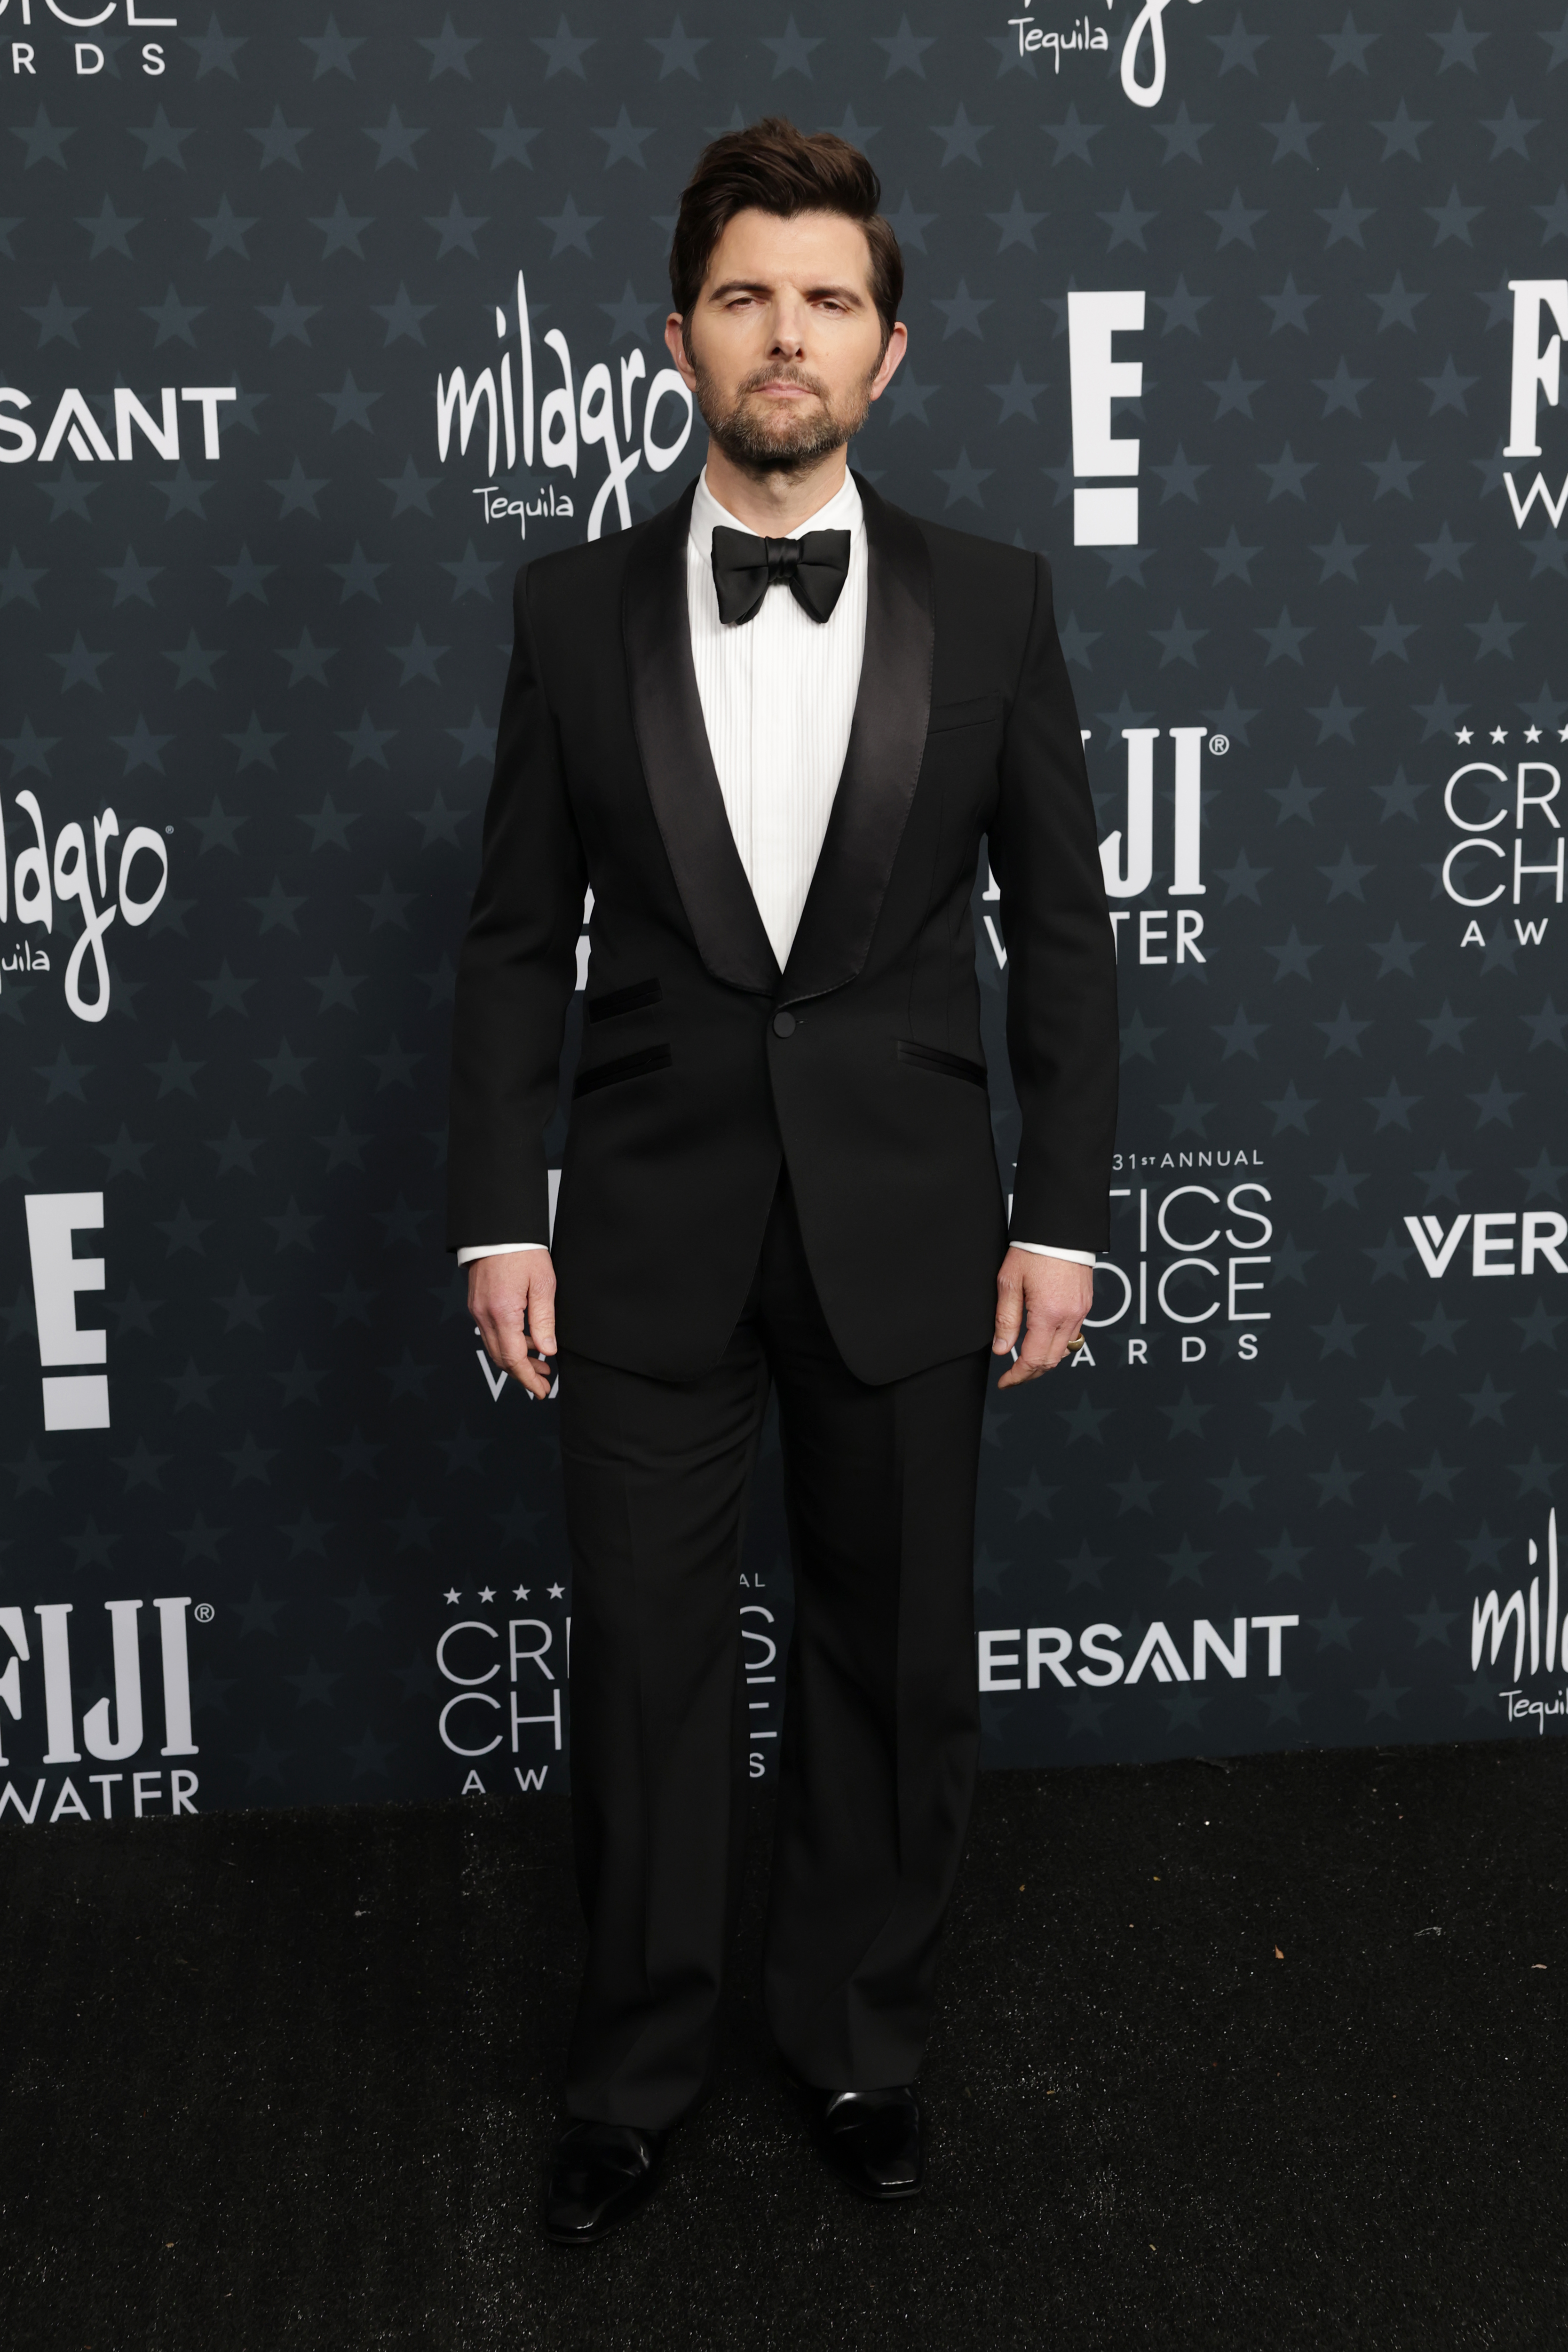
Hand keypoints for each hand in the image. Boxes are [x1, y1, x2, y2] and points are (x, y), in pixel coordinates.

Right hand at [468, 1249, 556, 1399]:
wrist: (498, 1229)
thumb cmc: (522, 1251)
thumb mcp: (542, 1284)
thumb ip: (544, 1320)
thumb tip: (547, 1351)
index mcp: (502, 1312)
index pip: (513, 1358)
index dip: (528, 1378)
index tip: (541, 1391)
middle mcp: (484, 1314)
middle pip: (501, 1358)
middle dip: (522, 1375)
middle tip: (543, 1383)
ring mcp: (478, 1310)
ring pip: (495, 1347)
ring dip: (516, 1360)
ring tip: (540, 1365)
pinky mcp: (477, 1303)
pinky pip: (491, 1333)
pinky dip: (507, 1344)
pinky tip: (525, 1343)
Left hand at [992, 1248, 1093, 1387]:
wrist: (1060, 1228)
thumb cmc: (1033, 1249)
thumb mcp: (1009, 1282)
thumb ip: (1006, 1319)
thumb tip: (1002, 1349)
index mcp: (1048, 1314)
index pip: (1033, 1359)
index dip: (1017, 1376)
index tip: (1005, 1381)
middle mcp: (1069, 1316)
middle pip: (1051, 1361)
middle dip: (1031, 1374)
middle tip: (1013, 1376)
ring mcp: (1081, 1311)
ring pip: (1064, 1351)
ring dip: (1045, 1360)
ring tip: (1025, 1360)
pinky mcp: (1086, 1304)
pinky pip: (1073, 1334)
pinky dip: (1057, 1344)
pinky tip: (1042, 1339)